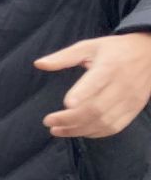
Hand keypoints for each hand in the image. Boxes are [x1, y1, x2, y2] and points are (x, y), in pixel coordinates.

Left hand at [35, 33, 150, 137]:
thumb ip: (63, 57)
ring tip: (57, 130)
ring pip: (104, 122)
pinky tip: (78, 131)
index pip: (96, 82)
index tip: (66, 104)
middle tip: (49, 122)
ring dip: (78, 130)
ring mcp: (130, 99)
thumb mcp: (89, 46)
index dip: (82, 95)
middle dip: (69, 119)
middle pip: (96, 109)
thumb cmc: (114, 49)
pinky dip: (95, 133)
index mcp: (109, 66)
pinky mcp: (134, 109)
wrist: (149, 53)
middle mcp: (122, 85)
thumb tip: (38, 64)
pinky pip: (114, 127)